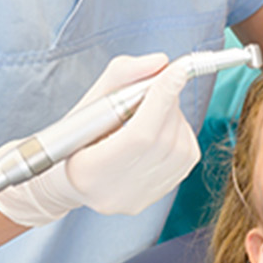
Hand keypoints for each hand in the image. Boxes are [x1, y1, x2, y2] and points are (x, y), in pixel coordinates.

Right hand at [0, 54, 200, 226]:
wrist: (74, 178)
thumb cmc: (79, 136)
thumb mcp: (90, 101)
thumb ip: (122, 76)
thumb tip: (161, 63)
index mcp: (88, 171)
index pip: (139, 135)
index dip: (162, 98)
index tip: (178, 69)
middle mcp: (116, 193)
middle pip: (163, 138)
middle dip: (168, 102)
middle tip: (161, 83)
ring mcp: (140, 199)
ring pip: (180, 146)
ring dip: (176, 117)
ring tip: (155, 108)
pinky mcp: (160, 195)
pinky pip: (187, 157)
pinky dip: (181, 133)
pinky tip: (162, 128)